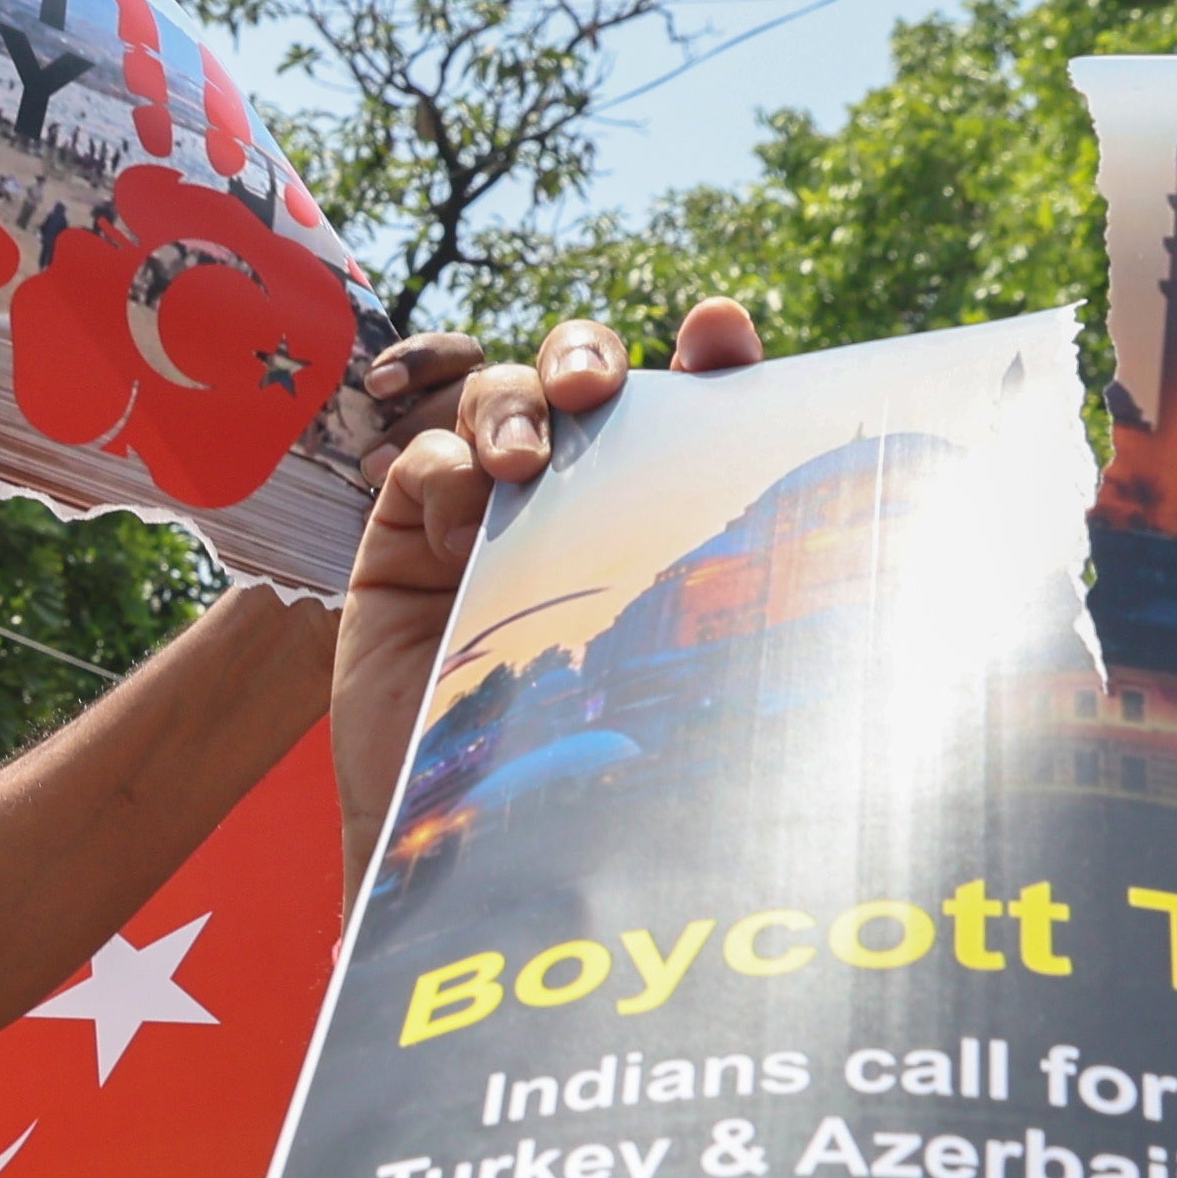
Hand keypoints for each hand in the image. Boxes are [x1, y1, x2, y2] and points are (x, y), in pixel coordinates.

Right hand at [331, 304, 761, 892]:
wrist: (476, 847)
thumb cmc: (591, 772)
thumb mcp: (679, 661)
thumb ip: (724, 576)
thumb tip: (774, 484)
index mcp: (654, 516)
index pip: (688, 409)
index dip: (708, 356)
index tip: (720, 331)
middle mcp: (571, 503)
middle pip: (577, 374)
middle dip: (585, 354)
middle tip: (596, 388)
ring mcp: (482, 517)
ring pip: (495, 399)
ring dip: (510, 406)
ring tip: (517, 463)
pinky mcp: (402, 545)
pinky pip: (420, 466)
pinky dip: (440, 473)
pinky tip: (461, 524)